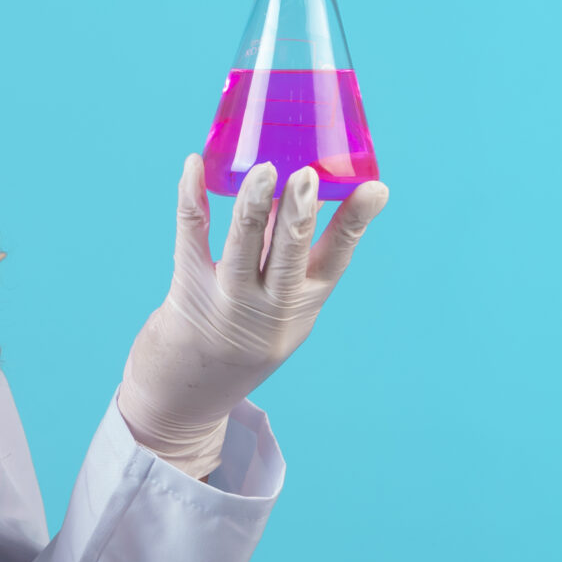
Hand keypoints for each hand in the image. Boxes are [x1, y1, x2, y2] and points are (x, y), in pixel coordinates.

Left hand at [117, 156, 387, 477]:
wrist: (186, 395)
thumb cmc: (241, 335)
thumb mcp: (280, 309)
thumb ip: (288, 256)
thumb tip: (297, 190)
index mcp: (302, 307)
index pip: (336, 261)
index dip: (355, 223)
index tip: (375, 189)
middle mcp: (269, 308)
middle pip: (289, 255)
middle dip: (299, 214)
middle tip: (307, 176)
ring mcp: (227, 301)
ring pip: (242, 246)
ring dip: (253, 205)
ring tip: (263, 170)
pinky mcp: (188, 290)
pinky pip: (191, 238)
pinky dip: (192, 198)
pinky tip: (193, 166)